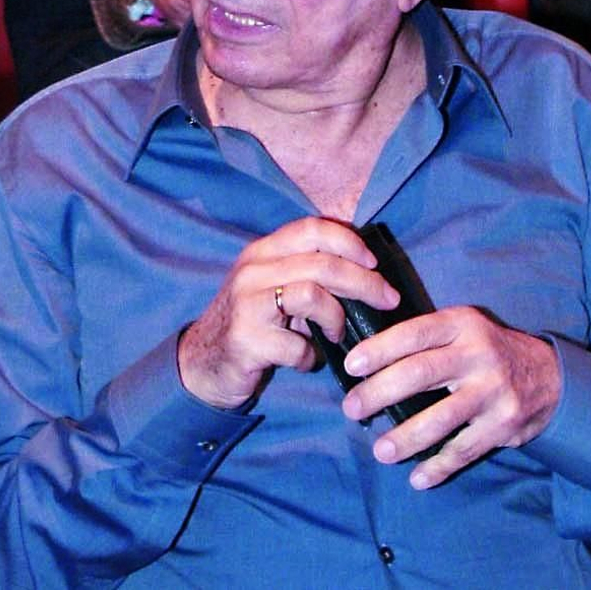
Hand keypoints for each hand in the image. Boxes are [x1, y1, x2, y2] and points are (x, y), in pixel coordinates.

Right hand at [177, 217, 398, 410]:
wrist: (203, 362)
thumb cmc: (251, 323)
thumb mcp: (272, 287)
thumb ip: (306, 274)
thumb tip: (363, 271)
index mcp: (262, 251)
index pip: (311, 228)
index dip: (348, 241)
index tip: (374, 262)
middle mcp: (253, 270)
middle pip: (321, 262)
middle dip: (364, 281)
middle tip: (388, 300)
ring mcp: (247, 304)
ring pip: (311, 294)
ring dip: (337, 317)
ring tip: (340, 334)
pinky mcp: (247, 340)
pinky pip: (295, 346)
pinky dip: (310, 357)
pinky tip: (306, 360)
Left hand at [341, 305, 561, 488]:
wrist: (549, 376)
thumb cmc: (488, 350)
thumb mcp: (463, 328)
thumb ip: (427, 338)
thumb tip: (371, 357)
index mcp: (461, 325)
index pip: (413, 334)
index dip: (379, 349)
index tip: (351, 367)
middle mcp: (477, 356)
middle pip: (420, 374)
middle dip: (380, 392)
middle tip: (352, 408)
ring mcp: (492, 392)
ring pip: (441, 418)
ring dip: (406, 437)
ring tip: (380, 450)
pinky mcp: (503, 426)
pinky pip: (465, 450)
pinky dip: (439, 467)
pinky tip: (417, 478)